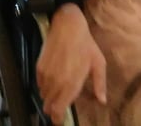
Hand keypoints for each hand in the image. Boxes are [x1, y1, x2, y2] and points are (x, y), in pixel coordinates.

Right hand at [37, 3, 106, 123]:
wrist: (67, 25)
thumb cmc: (85, 44)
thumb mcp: (98, 63)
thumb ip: (99, 84)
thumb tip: (101, 101)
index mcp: (71, 84)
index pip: (59, 109)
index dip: (58, 118)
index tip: (60, 120)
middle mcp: (56, 82)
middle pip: (49, 106)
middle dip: (53, 110)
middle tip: (59, 108)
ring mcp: (46, 74)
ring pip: (43, 95)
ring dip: (49, 98)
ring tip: (57, 93)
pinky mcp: (39, 66)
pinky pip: (39, 84)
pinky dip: (44, 86)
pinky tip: (52, 81)